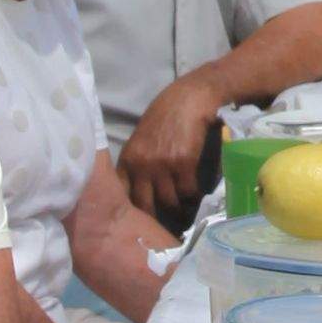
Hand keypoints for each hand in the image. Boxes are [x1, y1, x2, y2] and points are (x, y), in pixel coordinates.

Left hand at [122, 78, 219, 214]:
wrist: (189, 98)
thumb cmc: (166, 114)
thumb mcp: (142, 138)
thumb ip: (138, 162)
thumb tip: (140, 187)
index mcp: (128, 159)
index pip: (124, 195)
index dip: (133, 210)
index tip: (141, 219)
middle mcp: (141, 165)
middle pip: (145, 205)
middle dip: (156, 217)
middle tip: (165, 224)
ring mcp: (162, 165)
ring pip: (169, 201)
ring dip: (179, 208)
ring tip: (185, 212)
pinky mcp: (183, 163)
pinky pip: (188, 191)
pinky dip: (194, 196)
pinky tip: (197, 194)